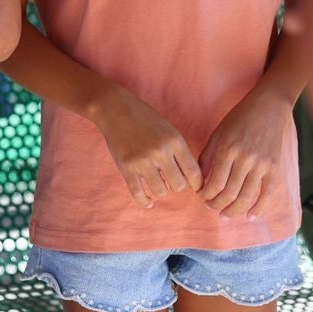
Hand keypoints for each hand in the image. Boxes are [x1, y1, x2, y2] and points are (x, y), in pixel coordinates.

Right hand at [90, 86, 204, 208]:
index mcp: (174, 141)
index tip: (194, 187)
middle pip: (178, 186)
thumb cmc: (145, 119)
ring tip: (157, 184)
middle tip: (171, 181)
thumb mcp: (168, 130)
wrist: (115, 110)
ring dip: (161, 191)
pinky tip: (148, 201)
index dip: (197, 184)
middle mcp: (160, 152)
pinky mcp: (126, 168)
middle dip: (176, 187)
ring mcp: (142, 161)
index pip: (193, 172)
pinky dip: (145, 201)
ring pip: (160, 192)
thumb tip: (190, 178)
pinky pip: (139, 194)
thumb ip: (179, 151)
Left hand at [198, 88, 291, 218]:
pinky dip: (258, 209)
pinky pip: (267, 194)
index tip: (202, 196)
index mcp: (227, 149)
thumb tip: (199, 181)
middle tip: (211, 206)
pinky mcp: (275, 167)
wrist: (269, 106)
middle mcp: (244, 159)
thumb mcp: (218, 133)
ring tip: (225, 214)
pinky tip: (250, 216)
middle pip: (228, 194)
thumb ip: (207, 156)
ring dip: (233, 210)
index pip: (214, 183)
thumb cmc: (239, 118)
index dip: (205, 195)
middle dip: (216, 205)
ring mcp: (261, 164)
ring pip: (245, 198)